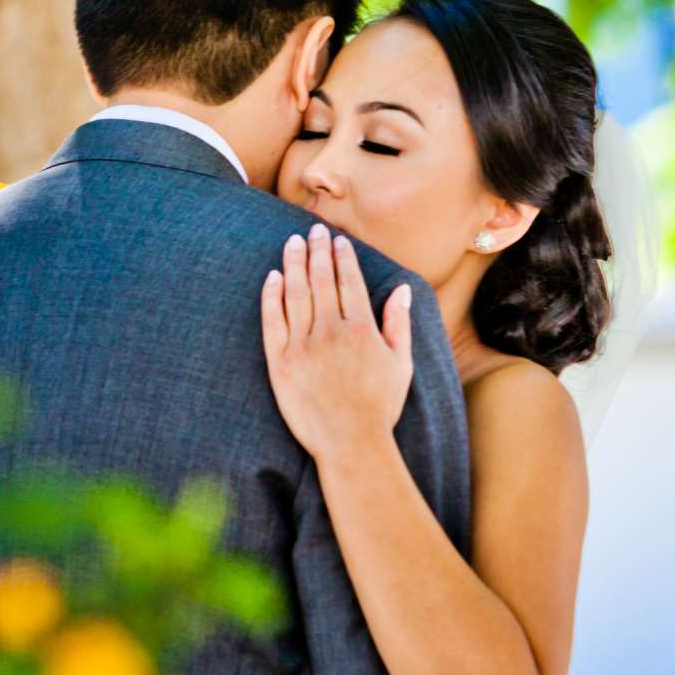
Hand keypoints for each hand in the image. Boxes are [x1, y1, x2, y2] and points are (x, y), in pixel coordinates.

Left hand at [259, 224, 414, 466]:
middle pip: (321, 279)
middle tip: (312, 230)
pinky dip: (272, 296)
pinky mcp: (281, 363)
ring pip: (296, 293)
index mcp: (361, 329)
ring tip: (291, 243)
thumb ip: (399, 323)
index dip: (342, 257)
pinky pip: (273, 321)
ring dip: (294, 263)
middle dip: (317, 250)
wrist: (350, 444)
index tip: (337, 240)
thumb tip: (402, 289)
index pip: (349, 281)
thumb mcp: (400, 364)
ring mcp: (303, 346)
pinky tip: (272, 277)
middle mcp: (331, 332)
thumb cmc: (379, 407)